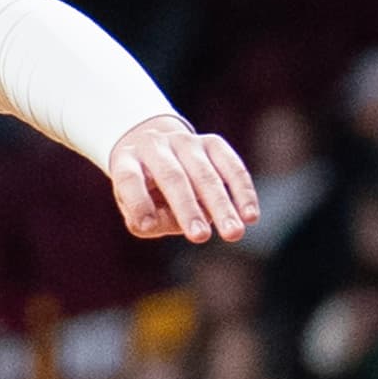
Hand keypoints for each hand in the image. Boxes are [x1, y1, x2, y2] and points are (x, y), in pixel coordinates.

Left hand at [108, 114, 255, 244]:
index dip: (137, 202)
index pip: (129, 179)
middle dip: (188, 209)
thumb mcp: (133, 207)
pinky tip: (250, 216)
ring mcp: (185, 141)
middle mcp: (155, 145)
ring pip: (205, 174)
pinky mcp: (211, 142)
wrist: (156, 148)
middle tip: (200, 237)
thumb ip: (145, 221)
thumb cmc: (144, 190)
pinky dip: (242, 191)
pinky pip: (231, 166)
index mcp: (127, 160)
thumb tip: (161, 224)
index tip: (148, 226)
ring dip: (221, 205)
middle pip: (173, 177)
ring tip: (234, 233)